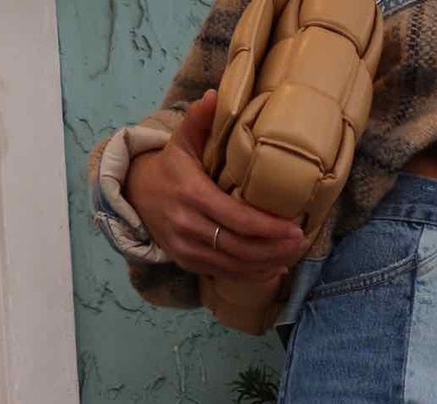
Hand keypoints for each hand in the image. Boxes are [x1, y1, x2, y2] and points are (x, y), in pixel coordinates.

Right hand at [125, 89, 308, 283]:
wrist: (136, 195)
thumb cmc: (170, 167)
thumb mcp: (181, 140)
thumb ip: (199, 120)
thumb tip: (215, 95)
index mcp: (192, 195)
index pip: (237, 219)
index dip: (269, 228)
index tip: (295, 228)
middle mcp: (188, 226)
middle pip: (240, 247)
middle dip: (274, 249)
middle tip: (301, 243)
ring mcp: (186, 249)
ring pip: (234, 265)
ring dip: (267, 264)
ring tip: (292, 256)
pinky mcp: (188, 263)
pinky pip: (224, 274)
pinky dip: (251, 275)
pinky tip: (273, 270)